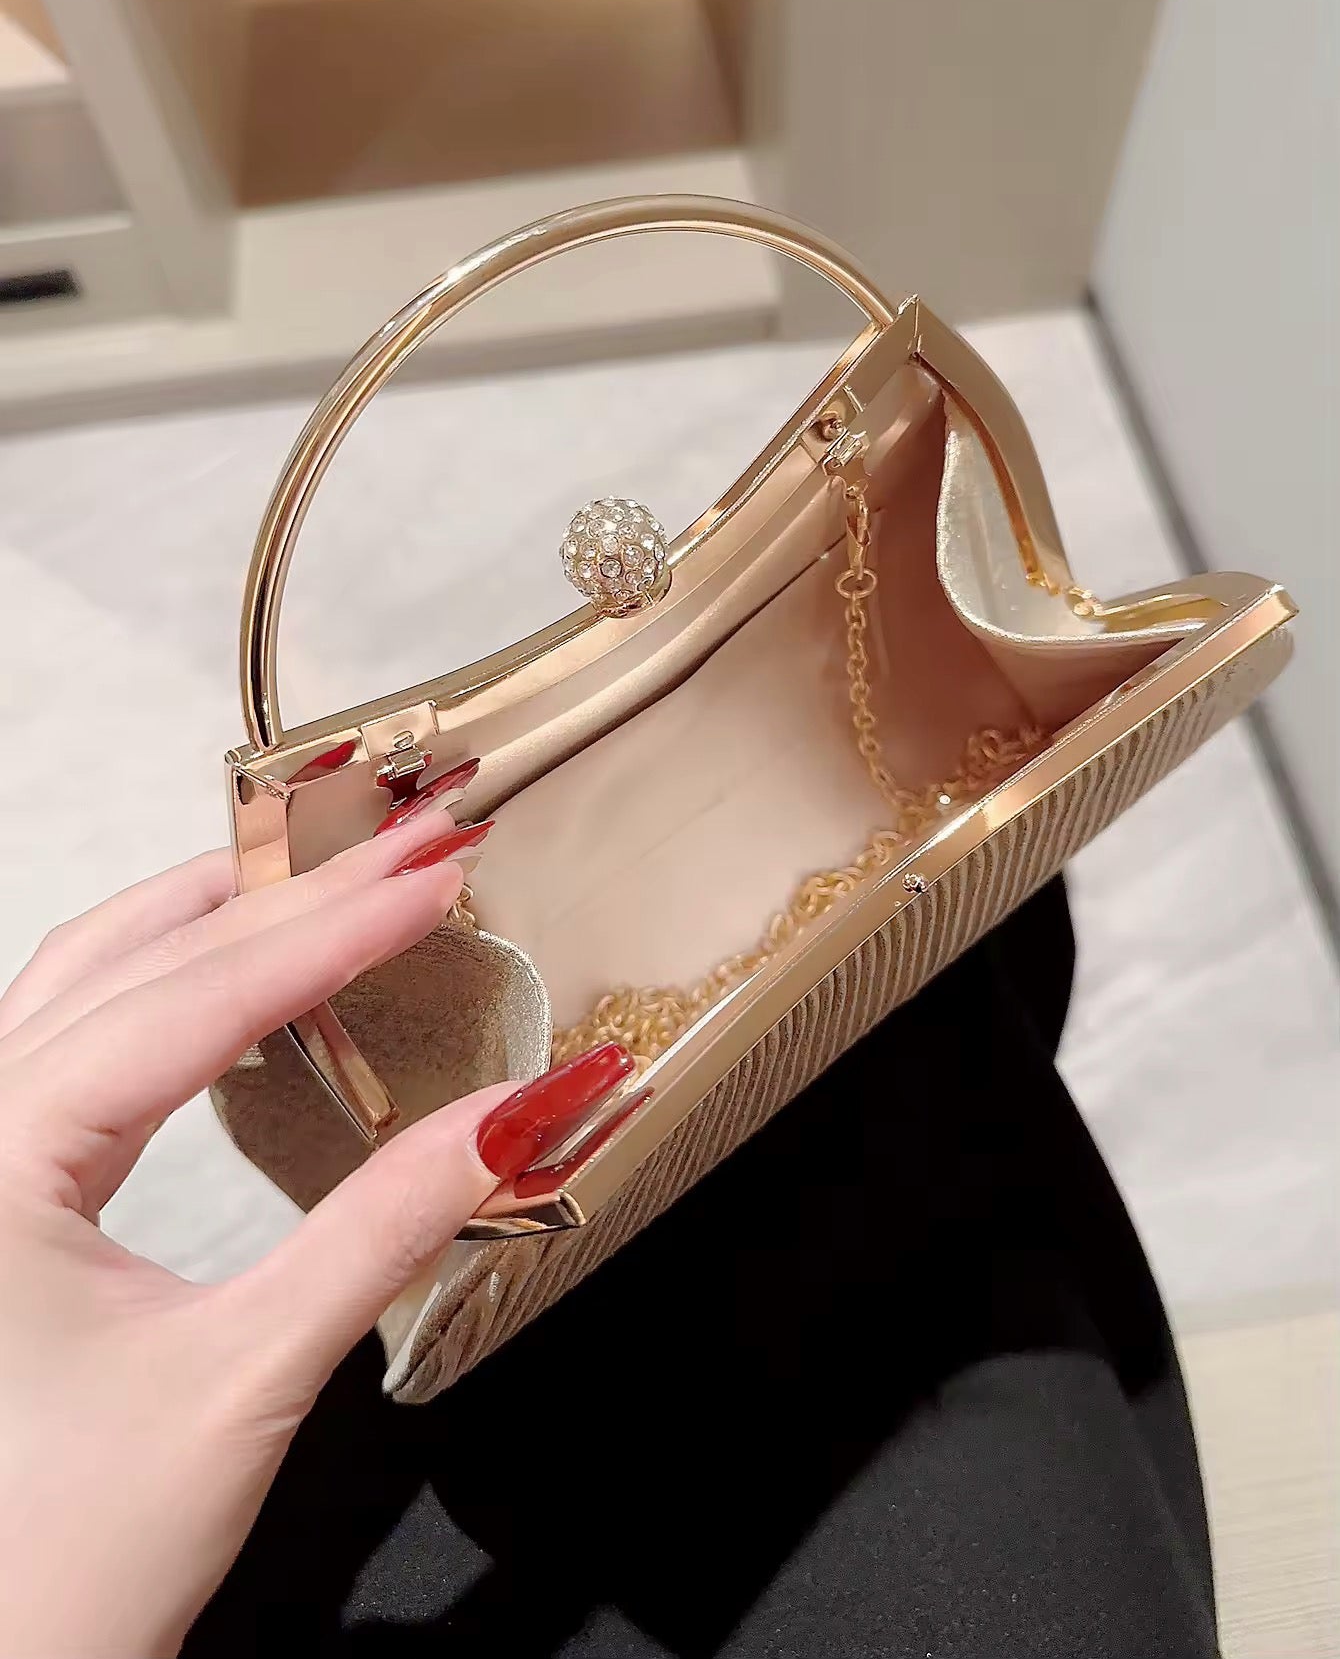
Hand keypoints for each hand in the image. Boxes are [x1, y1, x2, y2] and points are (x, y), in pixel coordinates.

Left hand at [0, 812, 520, 1655]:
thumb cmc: (61, 1561)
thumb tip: (523, 1117)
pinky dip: (170, 974)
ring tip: (339, 873)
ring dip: (219, 913)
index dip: (333, 928)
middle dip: (288, 892)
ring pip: (92, 973)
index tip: (437, 875)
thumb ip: (387, 1228)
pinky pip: (75, 1026)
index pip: (195, 998)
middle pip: (140, 957)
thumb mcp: (247, 1378)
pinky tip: (243, 970)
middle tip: (414, 848)